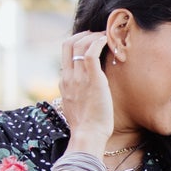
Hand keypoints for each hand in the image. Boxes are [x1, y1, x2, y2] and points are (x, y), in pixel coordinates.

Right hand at [58, 34, 112, 151]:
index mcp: (64, 82)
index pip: (64, 54)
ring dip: (94, 36)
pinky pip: (91, 52)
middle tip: (97, 35)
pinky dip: (99, 41)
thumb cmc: (87, 127)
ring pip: (80, 45)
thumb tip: (87, 89)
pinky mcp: (92, 78)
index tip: (89, 42)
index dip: (76, 43)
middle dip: (83, 35)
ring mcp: (79, 77)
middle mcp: (68, 77)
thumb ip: (78, 94)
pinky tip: (107, 40)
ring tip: (106, 37)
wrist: (87, 135)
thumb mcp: (76, 107)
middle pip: (68, 44)